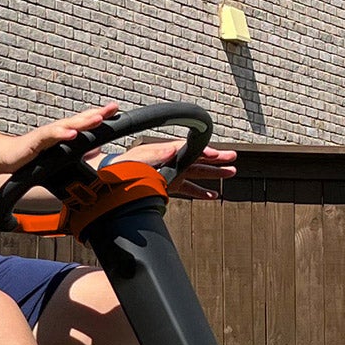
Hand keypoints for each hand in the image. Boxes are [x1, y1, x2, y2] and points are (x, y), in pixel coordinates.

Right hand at [0, 102, 119, 171]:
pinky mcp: (36, 141)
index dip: (101, 115)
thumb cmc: (34, 156)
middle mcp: (58, 130)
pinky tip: (72, 134)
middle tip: (113, 108)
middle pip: (80, 119)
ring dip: (83, 122)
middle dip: (96, 113)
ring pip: (67, 125)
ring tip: (98, 119)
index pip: (86, 122)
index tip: (117, 110)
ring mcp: (47, 134)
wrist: (9, 157)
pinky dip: (61, 134)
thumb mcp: (60, 156)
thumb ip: (79, 152)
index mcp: (65, 133)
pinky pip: (49, 136)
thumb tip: (97, 150)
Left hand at [107, 137, 237, 199]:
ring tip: (232, 172)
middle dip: (217, 159)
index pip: (190, 150)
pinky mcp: (168, 186)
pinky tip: (213, 195)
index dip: (205, 152)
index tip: (217, 155)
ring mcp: (171, 174)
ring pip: (197, 173)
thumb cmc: (123, 166)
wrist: (110, 181)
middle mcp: (171, 161)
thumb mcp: (139, 157)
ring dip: (214, 174)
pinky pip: (189, 189)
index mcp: (166, 152)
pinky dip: (201, 192)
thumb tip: (174, 149)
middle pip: (198, 159)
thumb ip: (157, 154)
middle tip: (233, 158)